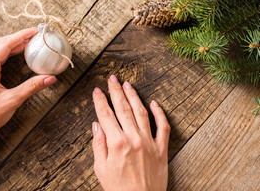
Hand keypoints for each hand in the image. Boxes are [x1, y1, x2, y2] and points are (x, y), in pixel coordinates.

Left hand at [0, 27, 56, 139]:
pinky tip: (21, 53)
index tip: (35, 31)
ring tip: (31, 41)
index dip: (21, 36)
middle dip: (19, 37)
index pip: (4, 45)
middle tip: (35, 34)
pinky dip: (10, 52)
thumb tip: (50, 78)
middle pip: (1, 44)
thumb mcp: (13, 100)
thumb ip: (32, 87)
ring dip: (15, 44)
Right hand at [92, 75, 169, 190]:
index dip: (100, 101)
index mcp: (116, 143)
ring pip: (141, 112)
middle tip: (112, 79)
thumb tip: (96, 126)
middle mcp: (134, 138)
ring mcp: (149, 142)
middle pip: (123, 108)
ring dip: (134, 97)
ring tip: (128, 85)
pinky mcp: (161, 149)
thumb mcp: (101, 169)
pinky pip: (163, 127)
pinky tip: (154, 103)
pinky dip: (160, 113)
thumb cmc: (118, 189)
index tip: (97, 90)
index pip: (106, 115)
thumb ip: (98, 145)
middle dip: (116, 92)